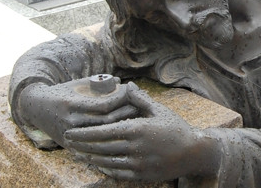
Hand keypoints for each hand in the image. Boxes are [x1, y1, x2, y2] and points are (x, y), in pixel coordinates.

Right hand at [19, 78, 138, 147]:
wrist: (35, 108)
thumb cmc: (62, 92)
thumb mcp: (78, 84)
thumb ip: (99, 82)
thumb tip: (120, 81)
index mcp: (72, 104)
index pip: (104, 105)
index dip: (121, 98)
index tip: (132, 91)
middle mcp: (71, 121)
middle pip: (107, 121)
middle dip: (126, 111)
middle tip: (140, 104)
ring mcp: (70, 134)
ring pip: (104, 132)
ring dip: (121, 123)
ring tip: (134, 115)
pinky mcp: (71, 144)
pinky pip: (95, 141)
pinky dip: (110, 134)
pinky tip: (122, 129)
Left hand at [64, 82, 220, 181]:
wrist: (193, 152)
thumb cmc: (176, 128)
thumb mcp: (159, 110)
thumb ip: (140, 99)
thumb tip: (127, 85)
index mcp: (137, 129)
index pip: (103, 132)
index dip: (84, 133)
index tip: (70, 132)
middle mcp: (134, 147)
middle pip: (100, 147)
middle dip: (81, 145)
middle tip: (67, 142)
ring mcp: (137, 163)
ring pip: (105, 161)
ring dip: (89, 157)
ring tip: (77, 153)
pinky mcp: (141, 175)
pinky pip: (116, 173)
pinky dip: (104, 168)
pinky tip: (97, 164)